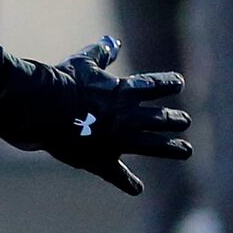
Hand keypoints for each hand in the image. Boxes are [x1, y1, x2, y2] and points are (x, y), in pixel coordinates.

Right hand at [13, 36, 191, 195]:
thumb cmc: (62, 82)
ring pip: (155, 146)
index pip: (155, 86)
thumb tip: (112, 43)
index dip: (169, 83)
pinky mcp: (103, 160)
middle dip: (175, 120)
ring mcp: (120, 141)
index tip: (179, 83)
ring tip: (186, 151)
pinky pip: (119, 175)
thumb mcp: (83, 63)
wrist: (46, 108)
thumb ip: (100, 54)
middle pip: (162, 119)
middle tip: (184, 121)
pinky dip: (128, 183)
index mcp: (125, 92)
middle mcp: (130, 117)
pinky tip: (136, 189)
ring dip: (172, 149)